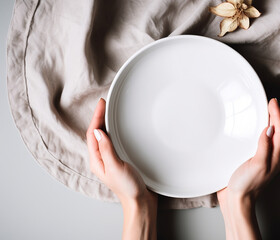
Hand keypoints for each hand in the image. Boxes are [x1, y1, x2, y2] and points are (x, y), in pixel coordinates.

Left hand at [86, 98, 156, 239]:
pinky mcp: (120, 160)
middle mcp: (101, 159)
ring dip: (105, 123)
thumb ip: (107, 150)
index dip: (96, 117)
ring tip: (109, 111)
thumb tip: (99, 131)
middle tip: (105, 104)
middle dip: (99, 117)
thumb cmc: (128, 188)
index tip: (102, 104)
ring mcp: (110, 159)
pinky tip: (118, 129)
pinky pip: (113, 141)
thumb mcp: (116, 167)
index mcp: (97, 160)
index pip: (92, 134)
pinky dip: (114, 131)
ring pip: (104, 137)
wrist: (140, 201)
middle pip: (96, 133)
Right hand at [217, 98, 279, 239]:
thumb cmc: (246, 186)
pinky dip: (256, 131)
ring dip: (267, 122)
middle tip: (269, 103)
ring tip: (262, 111)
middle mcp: (269, 157)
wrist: (236, 201)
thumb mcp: (257, 166)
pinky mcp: (250, 160)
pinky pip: (257, 142)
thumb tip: (269, 129)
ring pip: (268, 137)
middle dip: (274, 116)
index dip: (277, 115)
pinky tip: (249, 129)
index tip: (272, 102)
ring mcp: (260, 158)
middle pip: (277, 132)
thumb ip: (264, 148)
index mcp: (274, 157)